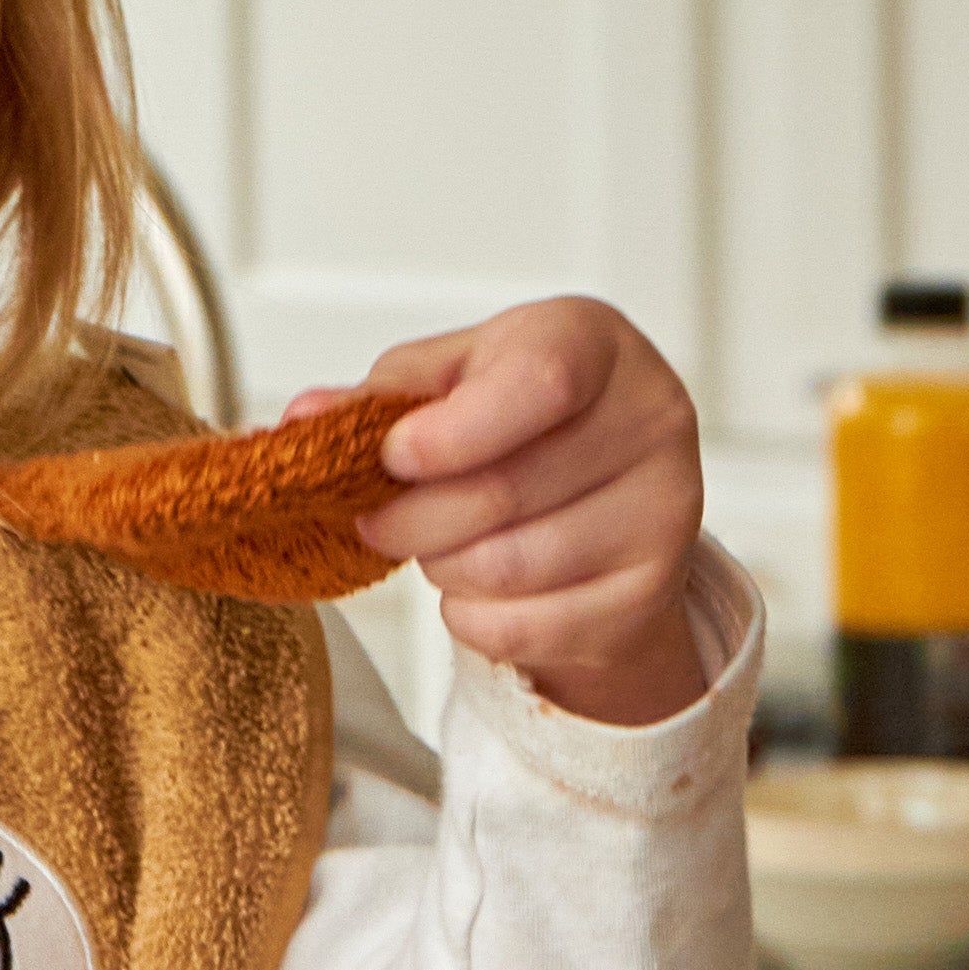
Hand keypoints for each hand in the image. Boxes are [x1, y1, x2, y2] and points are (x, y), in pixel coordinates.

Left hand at [290, 296, 705, 724]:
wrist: (606, 499)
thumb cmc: (521, 423)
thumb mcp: (454, 381)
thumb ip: (381, 397)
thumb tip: (304, 421)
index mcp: (594, 342)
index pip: (537, 382)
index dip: (450, 433)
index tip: (392, 458)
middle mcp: (650, 417)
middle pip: (502, 492)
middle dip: (412, 519)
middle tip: (379, 520)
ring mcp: (664, 509)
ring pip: (507, 568)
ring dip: (442, 566)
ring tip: (442, 545)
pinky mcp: (650, 592)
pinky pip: (522, 627)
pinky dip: (471, 616)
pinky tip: (477, 586)